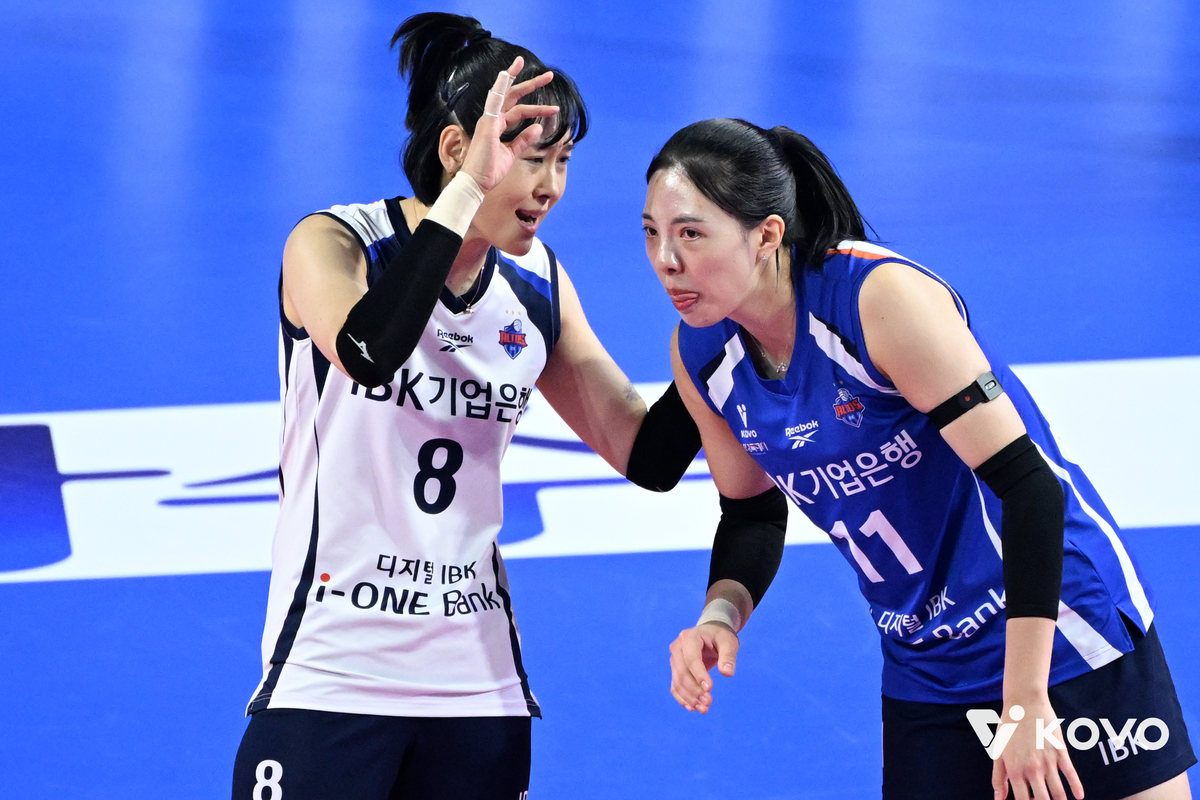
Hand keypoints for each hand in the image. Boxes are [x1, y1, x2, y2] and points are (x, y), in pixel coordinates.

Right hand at [459, 57, 558, 192]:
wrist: (476, 183)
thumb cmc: (489, 170)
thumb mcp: (511, 154)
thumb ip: (522, 140)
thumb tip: (537, 127)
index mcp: (496, 124)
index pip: (517, 108)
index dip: (535, 106)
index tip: (553, 108)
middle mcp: (492, 118)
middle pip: (513, 95)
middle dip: (532, 84)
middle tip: (549, 76)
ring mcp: (489, 119)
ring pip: (508, 94)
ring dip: (527, 83)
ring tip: (547, 76)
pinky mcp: (487, 123)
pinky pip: (494, 100)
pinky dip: (500, 85)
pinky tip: (507, 73)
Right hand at [668, 622, 739, 712]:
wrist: (710, 633)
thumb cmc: (720, 636)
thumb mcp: (728, 642)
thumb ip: (728, 656)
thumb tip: (727, 673)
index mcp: (689, 637)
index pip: (691, 658)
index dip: (699, 674)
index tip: (710, 689)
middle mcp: (677, 648)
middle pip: (682, 672)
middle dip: (694, 690)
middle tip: (708, 703)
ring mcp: (674, 659)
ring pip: (677, 681)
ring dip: (689, 697)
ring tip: (704, 709)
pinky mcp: (675, 669)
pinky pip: (675, 685)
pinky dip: (682, 698)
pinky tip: (692, 708)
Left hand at [992, 696, 1084, 799]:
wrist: (1024, 703)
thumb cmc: (1008, 728)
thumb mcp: (998, 752)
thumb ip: (999, 778)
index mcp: (1014, 770)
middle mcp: (1032, 769)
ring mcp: (1048, 761)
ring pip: (1059, 793)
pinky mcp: (1061, 752)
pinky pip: (1071, 774)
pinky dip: (1077, 788)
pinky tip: (1079, 796)